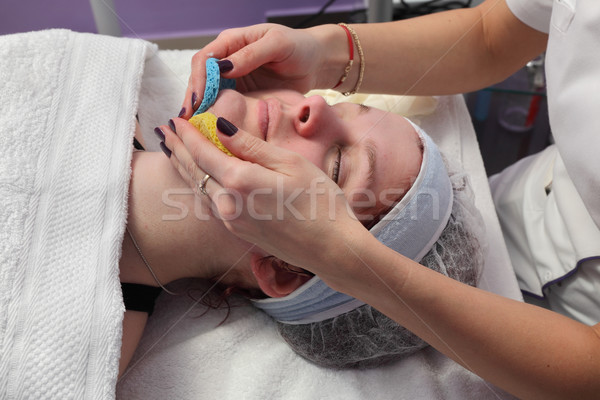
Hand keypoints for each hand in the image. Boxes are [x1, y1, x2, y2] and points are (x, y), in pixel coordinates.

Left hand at [160, 117, 365, 278]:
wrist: (331, 249)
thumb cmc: (319, 202)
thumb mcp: (290, 164)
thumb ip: (252, 146)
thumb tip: (221, 128)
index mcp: (241, 182)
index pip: (203, 152)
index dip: (187, 134)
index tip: (176, 118)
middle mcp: (228, 204)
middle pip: (194, 171)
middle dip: (177, 148)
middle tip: (164, 131)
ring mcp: (231, 221)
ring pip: (198, 188)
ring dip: (183, 166)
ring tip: (172, 150)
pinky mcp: (238, 231)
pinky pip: (209, 203)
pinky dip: (197, 184)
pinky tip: (197, 178)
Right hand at [180, 23, 340, 118]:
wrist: (315, 63)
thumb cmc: (299, 47)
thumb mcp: (277, 45)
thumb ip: (251, 54)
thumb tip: (224, 68)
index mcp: (232, 42)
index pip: (205, 59)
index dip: (198, 80)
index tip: (197, 101)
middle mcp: (227, 60)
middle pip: (200, 78)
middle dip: (192, 99)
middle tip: (187, 122)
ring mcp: (233, 79)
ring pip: (208, 94)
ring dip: (199, 110)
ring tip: (193, 130)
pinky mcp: (242, 94)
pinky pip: (224, 105)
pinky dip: (215, 116)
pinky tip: (210, 130)